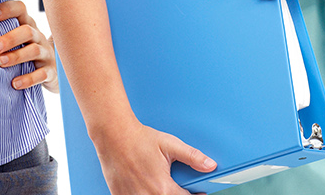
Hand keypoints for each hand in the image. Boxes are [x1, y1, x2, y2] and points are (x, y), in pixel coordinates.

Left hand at [0, 0, 57, 92]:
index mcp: (27, 25)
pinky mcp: (50, 71)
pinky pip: (42, 74)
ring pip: (34, 50)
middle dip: (10, 38)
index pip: (20, 9)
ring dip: (16, 56)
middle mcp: (38, 37)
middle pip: (27, 31)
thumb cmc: (25, 52)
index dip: (8, 9)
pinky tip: (15, 83)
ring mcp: (46, 53)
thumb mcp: (17, 39)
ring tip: (0, 62)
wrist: (52, 71)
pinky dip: (28, 79)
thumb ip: (0, 33)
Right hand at [94, 119, 215, 194]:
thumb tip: (211, 165)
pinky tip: (144, 186)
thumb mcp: (170, 145)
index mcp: (163, 188)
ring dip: (160, 194)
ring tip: (160, 185)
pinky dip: (143, 194)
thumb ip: (192, 157)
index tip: (199, 193)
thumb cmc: (140, 139)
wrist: (113, 135)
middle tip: (175, 186)